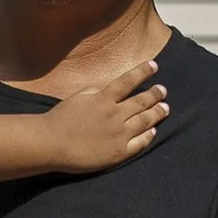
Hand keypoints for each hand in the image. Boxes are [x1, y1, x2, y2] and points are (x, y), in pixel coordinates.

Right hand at [34, 75, 165, 176]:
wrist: (51, 144)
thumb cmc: (60, 119)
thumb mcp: (78, 97)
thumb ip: (96, 92)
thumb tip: (108, 89)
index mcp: (103, 98)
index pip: (128, 81)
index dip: (143, 71)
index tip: (154, 65)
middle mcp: (114, 115)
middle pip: (142, 101)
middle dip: (155, 94)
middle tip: (163, 91)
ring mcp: (118, 134)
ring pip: (145, 121)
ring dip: (157, 113)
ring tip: (165, 108)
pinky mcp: (118, 152)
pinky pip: (139, 143)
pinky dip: (148, 135)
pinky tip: (153, 131)